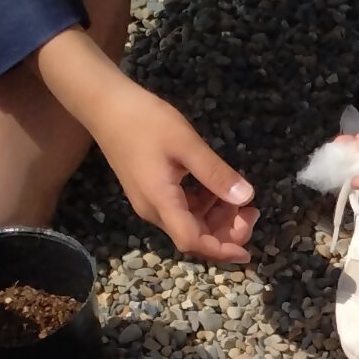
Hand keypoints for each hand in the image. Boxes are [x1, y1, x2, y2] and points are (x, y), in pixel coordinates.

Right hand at [92, 81, 255, 262]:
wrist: (105, 106)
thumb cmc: (144, 121)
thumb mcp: (186, 144)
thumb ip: (215, 173)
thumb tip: (246, 198)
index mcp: (160, 202)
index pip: (192, 241)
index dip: (221, 250)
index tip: (247, 252)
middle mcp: (154, 210)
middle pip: (194, 237)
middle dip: (226, 232)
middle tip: (252, 212)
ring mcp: (151, 201)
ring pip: (190, 223)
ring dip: (218, 218)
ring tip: (242, 200)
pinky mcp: (151, 191)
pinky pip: (183, 210)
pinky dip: (205, 205)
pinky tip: (218, 189)